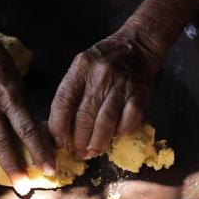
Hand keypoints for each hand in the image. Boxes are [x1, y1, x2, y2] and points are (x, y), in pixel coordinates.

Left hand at [49, 30, 159, 158]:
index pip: (63, 102)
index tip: (58, 143)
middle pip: (84, 116)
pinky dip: (121, 132)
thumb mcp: (83, 68)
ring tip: (94, 151)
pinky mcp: (140, 93)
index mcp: (81, 68)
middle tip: (79, 152)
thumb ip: (73, 92)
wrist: (139, 45)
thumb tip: (63, 129)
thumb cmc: (106, 60)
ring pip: (106, 122)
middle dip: (79, 141)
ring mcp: (122, 84)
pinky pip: (129, 121)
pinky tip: (116, 135)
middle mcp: (100, 74)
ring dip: (98, 142)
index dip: (58, 127)